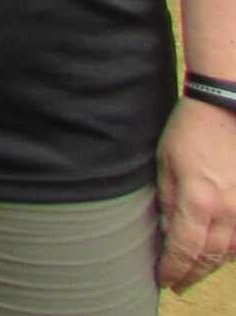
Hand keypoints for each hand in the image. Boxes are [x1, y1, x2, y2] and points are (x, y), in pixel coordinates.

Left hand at [159, 98, 235, 290]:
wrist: (227, 108)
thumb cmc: (191, 131)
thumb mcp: (165, 163)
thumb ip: (166, 199)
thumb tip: (166, 229)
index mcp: (198, 202)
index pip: (183, 250)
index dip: (173, 269)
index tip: (163, 279)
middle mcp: (227, 211)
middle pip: (210, 257)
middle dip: (192, 274)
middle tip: (179, 284)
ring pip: (231, 252)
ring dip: (213, 266)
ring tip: (196, 272)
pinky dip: (232, 251)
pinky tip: (222, 254)